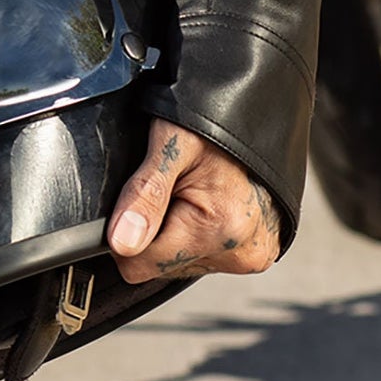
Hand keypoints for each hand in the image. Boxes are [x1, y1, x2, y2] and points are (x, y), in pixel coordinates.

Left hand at [107, 118, 280, 283]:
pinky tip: (206, 205)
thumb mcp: (169, 144)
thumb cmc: (213, 122)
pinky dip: (197, 236)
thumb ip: (144, 195)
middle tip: (174, 188)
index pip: (138, 266)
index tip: (141, 199)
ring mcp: (252, 257)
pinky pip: (204, 259)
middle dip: (156, 231)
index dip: (127, 233)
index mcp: (221, 229)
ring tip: (193, 193)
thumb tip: (122, 244)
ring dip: (178, 234)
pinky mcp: (256, 256)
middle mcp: (241, 252)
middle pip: (161, 267)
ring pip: (182, 265)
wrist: (257, 113)